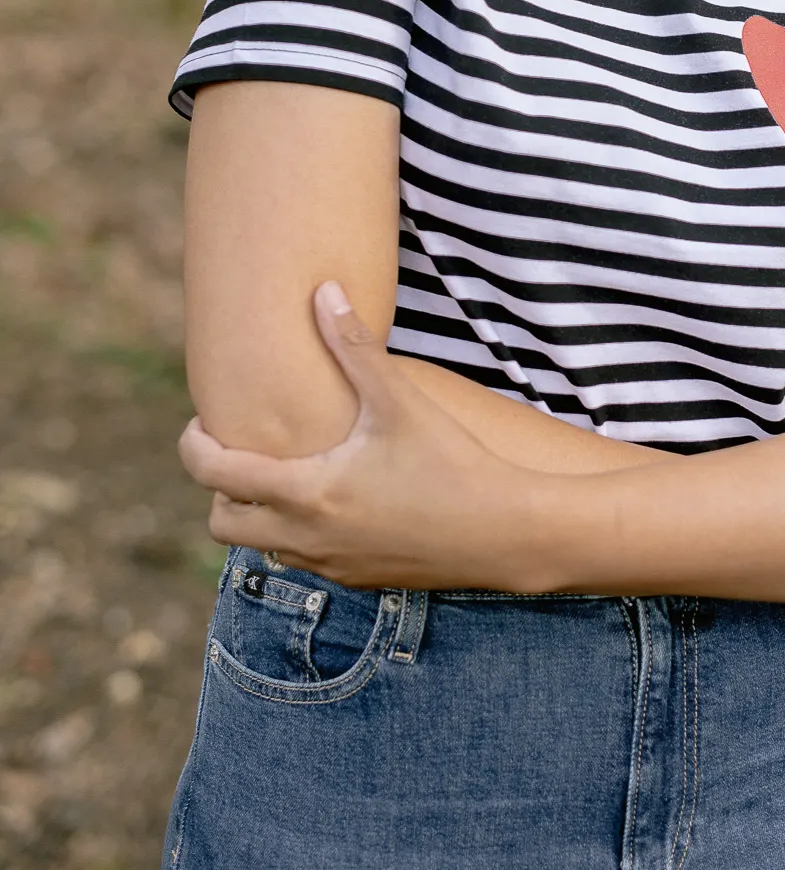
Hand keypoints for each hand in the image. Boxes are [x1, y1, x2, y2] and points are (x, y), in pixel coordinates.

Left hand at [179, 283, 532, 588]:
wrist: (505, 532)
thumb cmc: (452, 461)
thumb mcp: (398, 401)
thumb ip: (354, 345)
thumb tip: (323, 289)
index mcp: (306, 493)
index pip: (214, 476)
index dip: (194, 446)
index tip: (201, 423)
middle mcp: (306, 538)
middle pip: (221, 524)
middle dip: (221, 488)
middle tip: (244, 450)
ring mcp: (331, 566)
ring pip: (261, 547)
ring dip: (260, 512)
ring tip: (289, 469)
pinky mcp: (358, 579)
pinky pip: (303, 560)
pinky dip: (298, 532)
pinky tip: (336, 497)